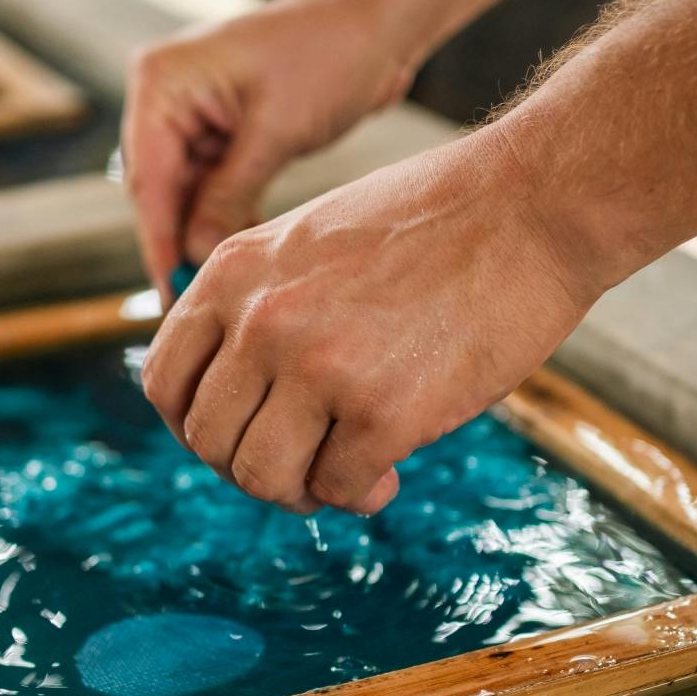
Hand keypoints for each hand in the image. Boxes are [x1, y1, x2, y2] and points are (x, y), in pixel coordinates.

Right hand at [121, 0, 422, 302]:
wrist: (378, 20)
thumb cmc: (330, 53)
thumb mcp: (275, 133)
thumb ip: (228, 196)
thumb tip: (194, 256)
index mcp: (162, 82)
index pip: (149, 180)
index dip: (159, 243)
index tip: (171, 293)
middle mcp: (166, 94)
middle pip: (160, 190)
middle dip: (177, 244)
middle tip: (192, 303)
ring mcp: (193, 111)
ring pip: (185, 193)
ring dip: (202, 234)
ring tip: (216, 288)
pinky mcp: (222, 127)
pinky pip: (211, 184)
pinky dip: (224, 216)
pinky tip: (238, 253)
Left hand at [141, 123, 600, 514]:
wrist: (533, 203)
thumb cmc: (436, 220)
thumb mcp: (310, 240)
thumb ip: (261, 305)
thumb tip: (238, 397)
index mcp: (234, 273)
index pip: (164, 382)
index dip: (195, 427)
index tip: (242, 433)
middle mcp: (262, 320)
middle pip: (209, 442)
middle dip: (250, 467)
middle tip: (301, 462)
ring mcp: (319, 367)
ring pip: (262, 477)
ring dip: (300, 490)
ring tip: (343, 473)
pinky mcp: (383, 410)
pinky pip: (339, 487)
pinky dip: (361, 492)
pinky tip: (391, 470)